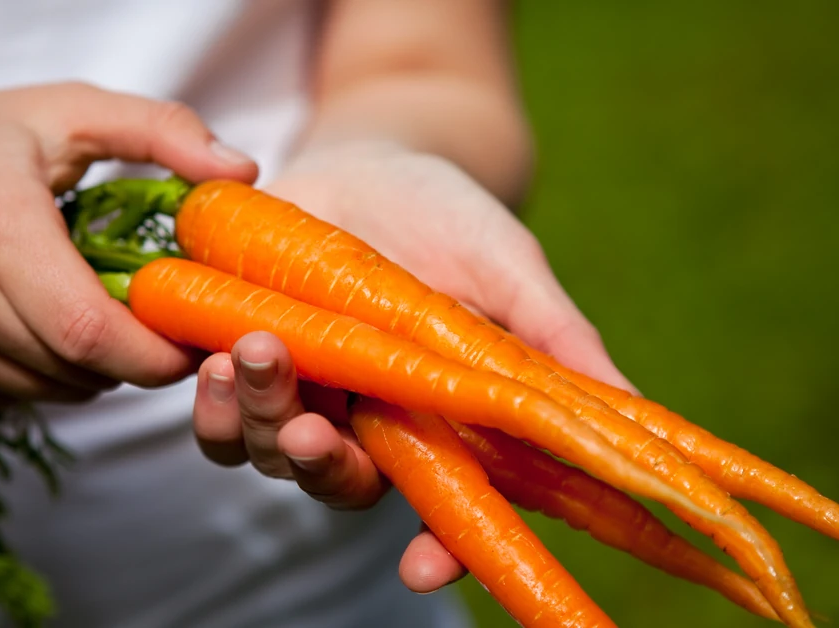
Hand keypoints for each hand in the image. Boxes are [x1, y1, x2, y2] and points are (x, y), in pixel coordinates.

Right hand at [0, 83, 257, 409]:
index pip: (91, 329)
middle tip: (162, 321)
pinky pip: (18, 396)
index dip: (158, 348)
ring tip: (97, 309)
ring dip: (97, 366)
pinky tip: (42, 322)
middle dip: (139, 356)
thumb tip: (242, 172)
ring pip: (55, 390)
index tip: (195, 331)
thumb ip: (160, 130)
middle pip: (80, 368)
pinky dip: (51, 372)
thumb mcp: (63, 112)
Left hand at [192, 141, 635, 592]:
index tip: (425, 565)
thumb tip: (635, 408)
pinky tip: (205, 354)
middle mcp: (365, 422)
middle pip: (338, 482)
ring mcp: (302, 390)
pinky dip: (203, 390)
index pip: (444, 509)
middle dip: (320, 467)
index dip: (439, 548)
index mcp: (438, 422)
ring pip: (266, 448)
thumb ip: (555, 337)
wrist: (379, 159)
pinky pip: (212, 399)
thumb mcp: (512, 272)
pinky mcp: (241, 348)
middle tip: (312, 432)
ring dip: (252, 420)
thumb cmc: (457, 221)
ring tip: (246, 359)